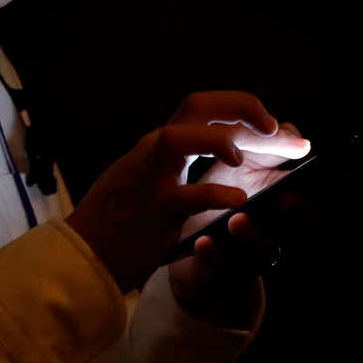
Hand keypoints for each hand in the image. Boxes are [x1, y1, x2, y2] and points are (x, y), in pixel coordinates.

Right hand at [65, 92, 284, 292]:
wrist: (84, 255)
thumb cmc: (118, 218)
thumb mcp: (143, 177)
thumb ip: (178, 161)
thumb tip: (226, 146)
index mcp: (157, 145)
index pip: (200, 106)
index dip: (240, 106)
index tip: (270, 122)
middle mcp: (153, 153)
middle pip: (196, 107)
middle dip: (242, 109)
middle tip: (277, 129)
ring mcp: (151, 181)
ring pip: (180, 138)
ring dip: (218, 140)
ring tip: (243, 157)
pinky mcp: (153, 214)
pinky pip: (188, 196)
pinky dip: (217, 194)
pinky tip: (238, 200)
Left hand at [167, 121, 311, 327]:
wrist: (188, 234)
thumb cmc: (224, 192)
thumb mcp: (245, 164)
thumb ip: (269, 147)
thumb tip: (295, 138)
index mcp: (286, 205)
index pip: (311, 202)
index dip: (310, 195)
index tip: (298, 183)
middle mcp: (276, 232)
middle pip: (297, 230)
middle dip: (295, 214)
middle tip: (284, 200)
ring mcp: (250, 255)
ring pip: (263, 252)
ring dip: (253, 235)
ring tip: (236, 220)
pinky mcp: (222, 273)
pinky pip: (222, 269)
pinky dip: (215, 256)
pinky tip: (204, 243)